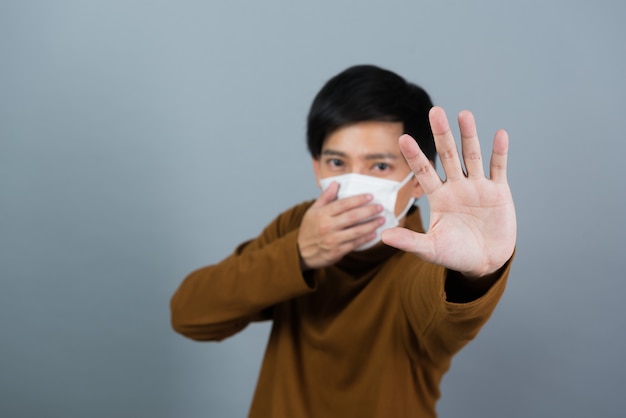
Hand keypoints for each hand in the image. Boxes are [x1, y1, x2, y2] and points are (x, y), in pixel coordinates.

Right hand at [297, 182, 383, 269]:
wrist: (300, 252)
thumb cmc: (308, 230)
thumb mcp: (312, 211)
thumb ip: (325, 197)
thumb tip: (335, 183)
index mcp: (322, 214)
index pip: (343, 204)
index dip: (358, 199)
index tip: (370, 196)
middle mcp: (328, 226)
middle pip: (352, 216)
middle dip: (369, 211)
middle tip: (380, 207)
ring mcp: (333, 240)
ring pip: (356, 231)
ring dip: (371, 225)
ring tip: (381, 220)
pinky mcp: (337, 251)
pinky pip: (354, 244)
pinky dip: (365, 238)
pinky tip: (374, 234)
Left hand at [381, 106, 516, 277]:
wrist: (484, 262)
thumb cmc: (454, 254)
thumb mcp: (430, 249)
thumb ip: (409, 241)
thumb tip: (383, 236)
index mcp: (438, 197)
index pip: (423, 171)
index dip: (414, 155)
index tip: (402, 138)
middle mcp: (456, 186)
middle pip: (447, 155)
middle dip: (441, 134)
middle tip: (434, 111)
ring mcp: (477, 186)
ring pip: (471, 155)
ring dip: (468, 135)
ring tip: (463, 114)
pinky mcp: (498, 192)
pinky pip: (498, 168)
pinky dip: (499, 152)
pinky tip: (500, 134)